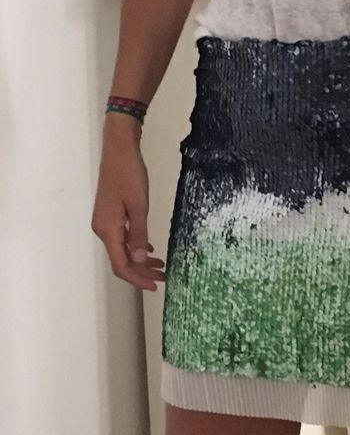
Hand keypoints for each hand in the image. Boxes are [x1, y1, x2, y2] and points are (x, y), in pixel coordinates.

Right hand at [91, 120, 165, 290]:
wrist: (118, 149)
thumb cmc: (130, 175)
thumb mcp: (139, 206)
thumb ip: (139, 234)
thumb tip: (140, 260)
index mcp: (108, 229)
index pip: (121, 264)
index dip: (137, 278)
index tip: (155, 285)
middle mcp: (103, 229)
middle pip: (121, 259)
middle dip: (141, 271)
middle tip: (163, 277)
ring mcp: (105, 221)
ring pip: (122, 249)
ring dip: (140, 259)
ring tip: (160, 266)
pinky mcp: (110, 213)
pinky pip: (122, 237)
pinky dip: (136, 245)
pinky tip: (150, 249)